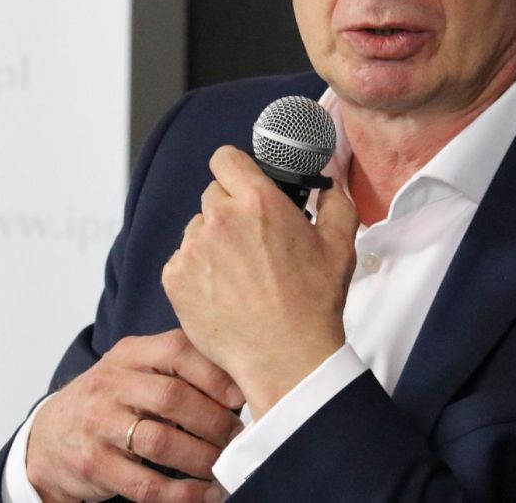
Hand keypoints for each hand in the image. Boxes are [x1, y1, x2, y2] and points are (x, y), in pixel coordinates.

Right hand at [26, 329, 242, 502]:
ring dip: (202, 458)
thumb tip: (238, 386)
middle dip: (215, 422)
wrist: (48, 437)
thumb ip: (175, 367)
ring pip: (162, 442)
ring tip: (224, 466)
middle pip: (172, 398)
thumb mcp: (133, 369)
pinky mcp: (94, 466)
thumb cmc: (108, 400)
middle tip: (238, 438)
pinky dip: (182, 493)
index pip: (176, 350)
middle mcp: (111, 385)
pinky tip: (204, 494)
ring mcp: (99, 425)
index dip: (214, 374)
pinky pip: (146, 484)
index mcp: (129, 354)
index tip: (240, 397)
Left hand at [162, 146, 359, 418]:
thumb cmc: (313, 303)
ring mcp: (193, 249)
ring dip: (212, 242)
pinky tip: (222, 292)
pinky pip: (181, 261)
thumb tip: (328, 184)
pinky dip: (196, 272)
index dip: (236, 170)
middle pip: (212, 194)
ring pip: (196, 229)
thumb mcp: (340, 244)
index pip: (225, 158)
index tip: (244, 185)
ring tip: (238, 274)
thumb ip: (335, 201)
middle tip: (251, 240)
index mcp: (258, 201)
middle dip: (229, 210)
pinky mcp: (176, 279)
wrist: (286, 357)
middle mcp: (220, 218)